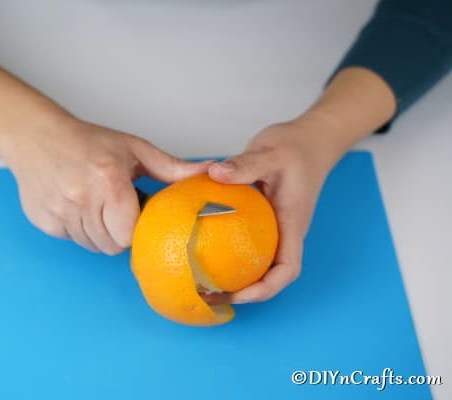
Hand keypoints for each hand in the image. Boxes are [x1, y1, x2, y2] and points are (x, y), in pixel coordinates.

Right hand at [4, 117, 210, 253]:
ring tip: (96, 205)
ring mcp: (59, 213)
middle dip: (119, 233)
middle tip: (116, 209)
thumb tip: (210, 171)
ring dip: (98, 233)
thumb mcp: (134, 149)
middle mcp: (82, 200)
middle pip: (111, 245)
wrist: (36, 136)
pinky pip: (71, 239)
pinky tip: (76, 205)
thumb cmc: (87, 141)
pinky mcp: (44, 221)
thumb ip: (172, 167)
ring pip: (91, 246)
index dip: (136, 228)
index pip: (130, 234)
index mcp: (109, 182)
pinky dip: (77, 229)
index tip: (135, 214)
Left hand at [207, 116, 344, 302]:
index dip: (265, 288)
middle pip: (272, 275)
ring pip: (261, 262)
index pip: (287, 269)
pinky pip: (250, 243)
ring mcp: (277, 227)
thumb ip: (245, 165)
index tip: (237, 295)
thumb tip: (214, 173)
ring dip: (238, 276)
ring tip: (203, 280)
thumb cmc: (296, 146)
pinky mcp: (267, 219)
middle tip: (209, 294)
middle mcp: (286, 231)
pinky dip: (232, 253)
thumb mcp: (269, 152)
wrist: (312, 140)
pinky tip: (204, 247)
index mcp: (292, 223)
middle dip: (245, 292)